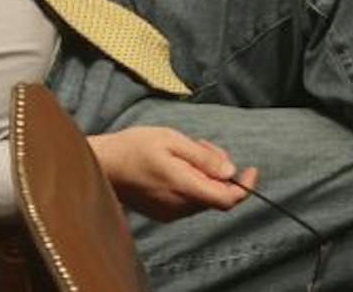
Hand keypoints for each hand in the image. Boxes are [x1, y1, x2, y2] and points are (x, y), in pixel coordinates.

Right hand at [88, 127, 254, 219]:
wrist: (102, 165)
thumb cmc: (134, 147)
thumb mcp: (172, 140)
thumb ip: (203, 157)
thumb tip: (230, 171)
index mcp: (184, 186)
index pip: (227, 199)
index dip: (244, 187)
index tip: (250, 170)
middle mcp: (180, 206)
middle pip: (216, 195)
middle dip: (219, 170)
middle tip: (202, 145)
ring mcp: (170, 212)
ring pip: (203, 197)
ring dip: (205, 175)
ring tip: (185, 151)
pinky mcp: (163, 213)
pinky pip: (189, 201)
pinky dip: (192, 183)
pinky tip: (177, 165)